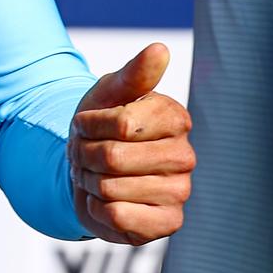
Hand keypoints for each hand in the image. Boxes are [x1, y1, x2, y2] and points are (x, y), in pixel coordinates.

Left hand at [69, 42, 194, 245]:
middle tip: (88, 154)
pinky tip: (106, 201)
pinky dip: (99, 210)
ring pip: (111, 189)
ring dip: (90, 182)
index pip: (121, 124)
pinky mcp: (168, 223)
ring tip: (97, 176)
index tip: (87, 124)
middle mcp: (185, 156)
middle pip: (113, 158)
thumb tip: (161, 49)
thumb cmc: (102, 126)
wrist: (90, 169)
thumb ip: (134, 74)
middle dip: (87, 155)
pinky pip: (119, 217)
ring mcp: (180, 192)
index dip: (90, 125)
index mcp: (176, 118)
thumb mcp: (110, 93)